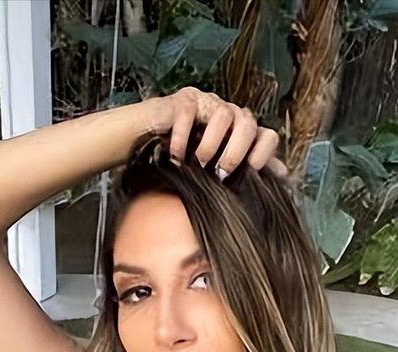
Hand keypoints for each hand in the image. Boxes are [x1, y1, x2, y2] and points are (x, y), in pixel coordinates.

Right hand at [148, 86, 286, 176]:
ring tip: (198, 164)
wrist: (147, 142)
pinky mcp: (184, 99)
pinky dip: (183, 137)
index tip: (251, 171)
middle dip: (236, 151)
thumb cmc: (184, 158)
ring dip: (212, 144)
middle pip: (248, 123)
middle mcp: (228, 114)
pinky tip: (176, 156)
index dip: (264, 152)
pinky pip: (190, 112)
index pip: (267, 135)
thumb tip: (283, 173)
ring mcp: (207, 103)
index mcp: (240, 131)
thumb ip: (247, 168)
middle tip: (220, 174)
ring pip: (225, 114)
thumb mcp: (217, 169)